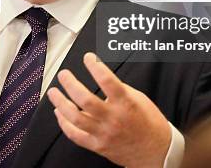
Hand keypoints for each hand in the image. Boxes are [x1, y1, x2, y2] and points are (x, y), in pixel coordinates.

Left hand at [47, 52, 170, 167]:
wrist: (157, 152)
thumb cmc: (150, 124)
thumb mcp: (139, 99)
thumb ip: (119, 89)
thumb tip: (102, 79)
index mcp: (126, 104)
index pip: (107, 81)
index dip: (95, 66)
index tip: (88, 58)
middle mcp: (113, 118)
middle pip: (85, 99)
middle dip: (70, 84)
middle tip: (64, 75)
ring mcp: (103, 133)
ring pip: (75, 118)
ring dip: (60, 103)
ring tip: (53, 92)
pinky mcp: (98, 145)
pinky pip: (75, 135)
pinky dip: (64, 124)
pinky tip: (59, 113)